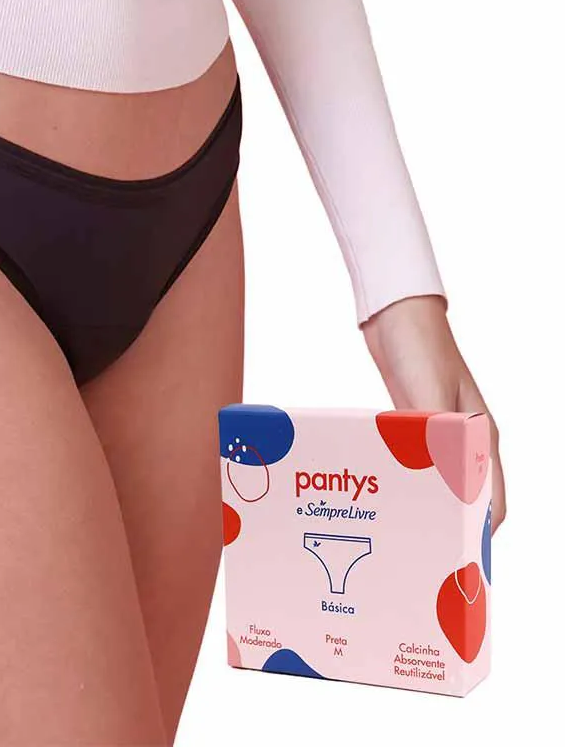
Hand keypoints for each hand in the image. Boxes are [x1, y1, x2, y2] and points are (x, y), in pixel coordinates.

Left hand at [361, 294, 505, 533]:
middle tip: (420, 550)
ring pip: (436, 475)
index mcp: (481, 436)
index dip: (479, 532)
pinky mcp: (414, 418)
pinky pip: (413, 456)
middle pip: (463, 492)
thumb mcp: (429, 397)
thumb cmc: (420, 349)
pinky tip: (382, 487)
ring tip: (399, 525)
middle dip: (446, 522)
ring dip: (422, 498)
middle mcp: (465, 436)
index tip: (459, 559)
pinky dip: (403, 473)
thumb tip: (446, 487)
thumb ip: (437, 440)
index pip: (491, 499)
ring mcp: (439, 427)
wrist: (397, 314)